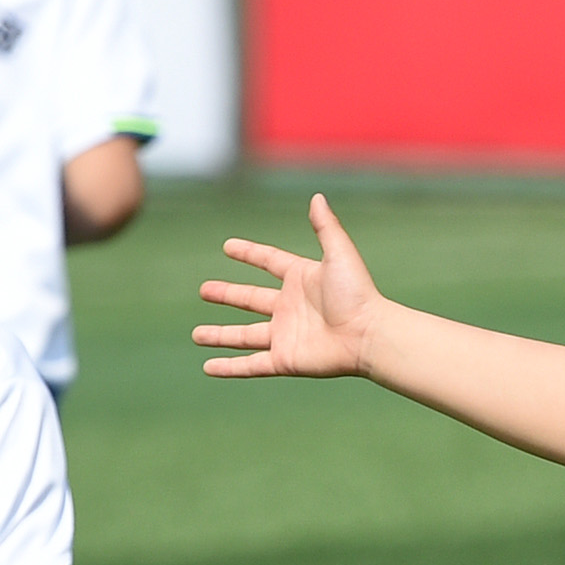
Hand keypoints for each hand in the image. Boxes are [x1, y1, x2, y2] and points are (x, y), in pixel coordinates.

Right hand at [196, 193, 389, 379]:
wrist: (368, 335)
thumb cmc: (357, 294)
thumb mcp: (339, 253)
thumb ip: (326, 227)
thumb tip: (317, 197)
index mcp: (301, 279)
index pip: (269, 262)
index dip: (249, 254)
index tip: (228, 246)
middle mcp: (290, 308)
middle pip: (249, 300)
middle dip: (226, 295)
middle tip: (203, 290)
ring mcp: (285, 335)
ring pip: (244, 335)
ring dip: (220, 335)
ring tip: (196, 334)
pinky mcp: (284, 360)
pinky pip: (250, 364)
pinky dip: (229, 367)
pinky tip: (208, 368)